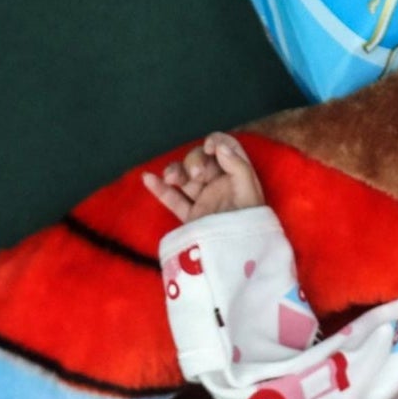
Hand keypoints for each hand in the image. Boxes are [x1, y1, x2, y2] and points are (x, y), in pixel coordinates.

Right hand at [142, 131, 265, 223]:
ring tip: (171, 178)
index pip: (226, 147)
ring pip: (184, 176)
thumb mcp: (250, 192)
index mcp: (238, 174)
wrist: (239, 257)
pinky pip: (173, 199)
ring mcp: (204, 199)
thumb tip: (218, 147)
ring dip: (175, 171)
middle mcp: (220, 183)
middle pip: (201, 159)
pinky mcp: (192, 215)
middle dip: (194, 161)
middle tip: (196, 175)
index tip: (210, 147)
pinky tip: (148, 178)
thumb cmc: (250, 224)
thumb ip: (237, 166)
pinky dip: (160, 189)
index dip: (216, 141)